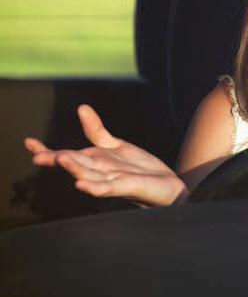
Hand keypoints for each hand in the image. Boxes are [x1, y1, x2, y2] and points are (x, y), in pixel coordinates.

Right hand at [25, 104, 186, 206]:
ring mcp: (111, 181)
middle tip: (37, 156)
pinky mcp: (126, 187)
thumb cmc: (140, 170)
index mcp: (94, 161)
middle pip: (75, 164)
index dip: (48, 151)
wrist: (168, 185)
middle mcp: (99, 172)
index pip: (67, 155)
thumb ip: (96, 131)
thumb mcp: (116, 146)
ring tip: (60, 159)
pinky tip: (81, 184)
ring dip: (74, 168)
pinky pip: (107, 188)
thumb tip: (81, 108)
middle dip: (57, 159)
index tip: (29, 143)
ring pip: (88, 174)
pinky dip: (94, 187)